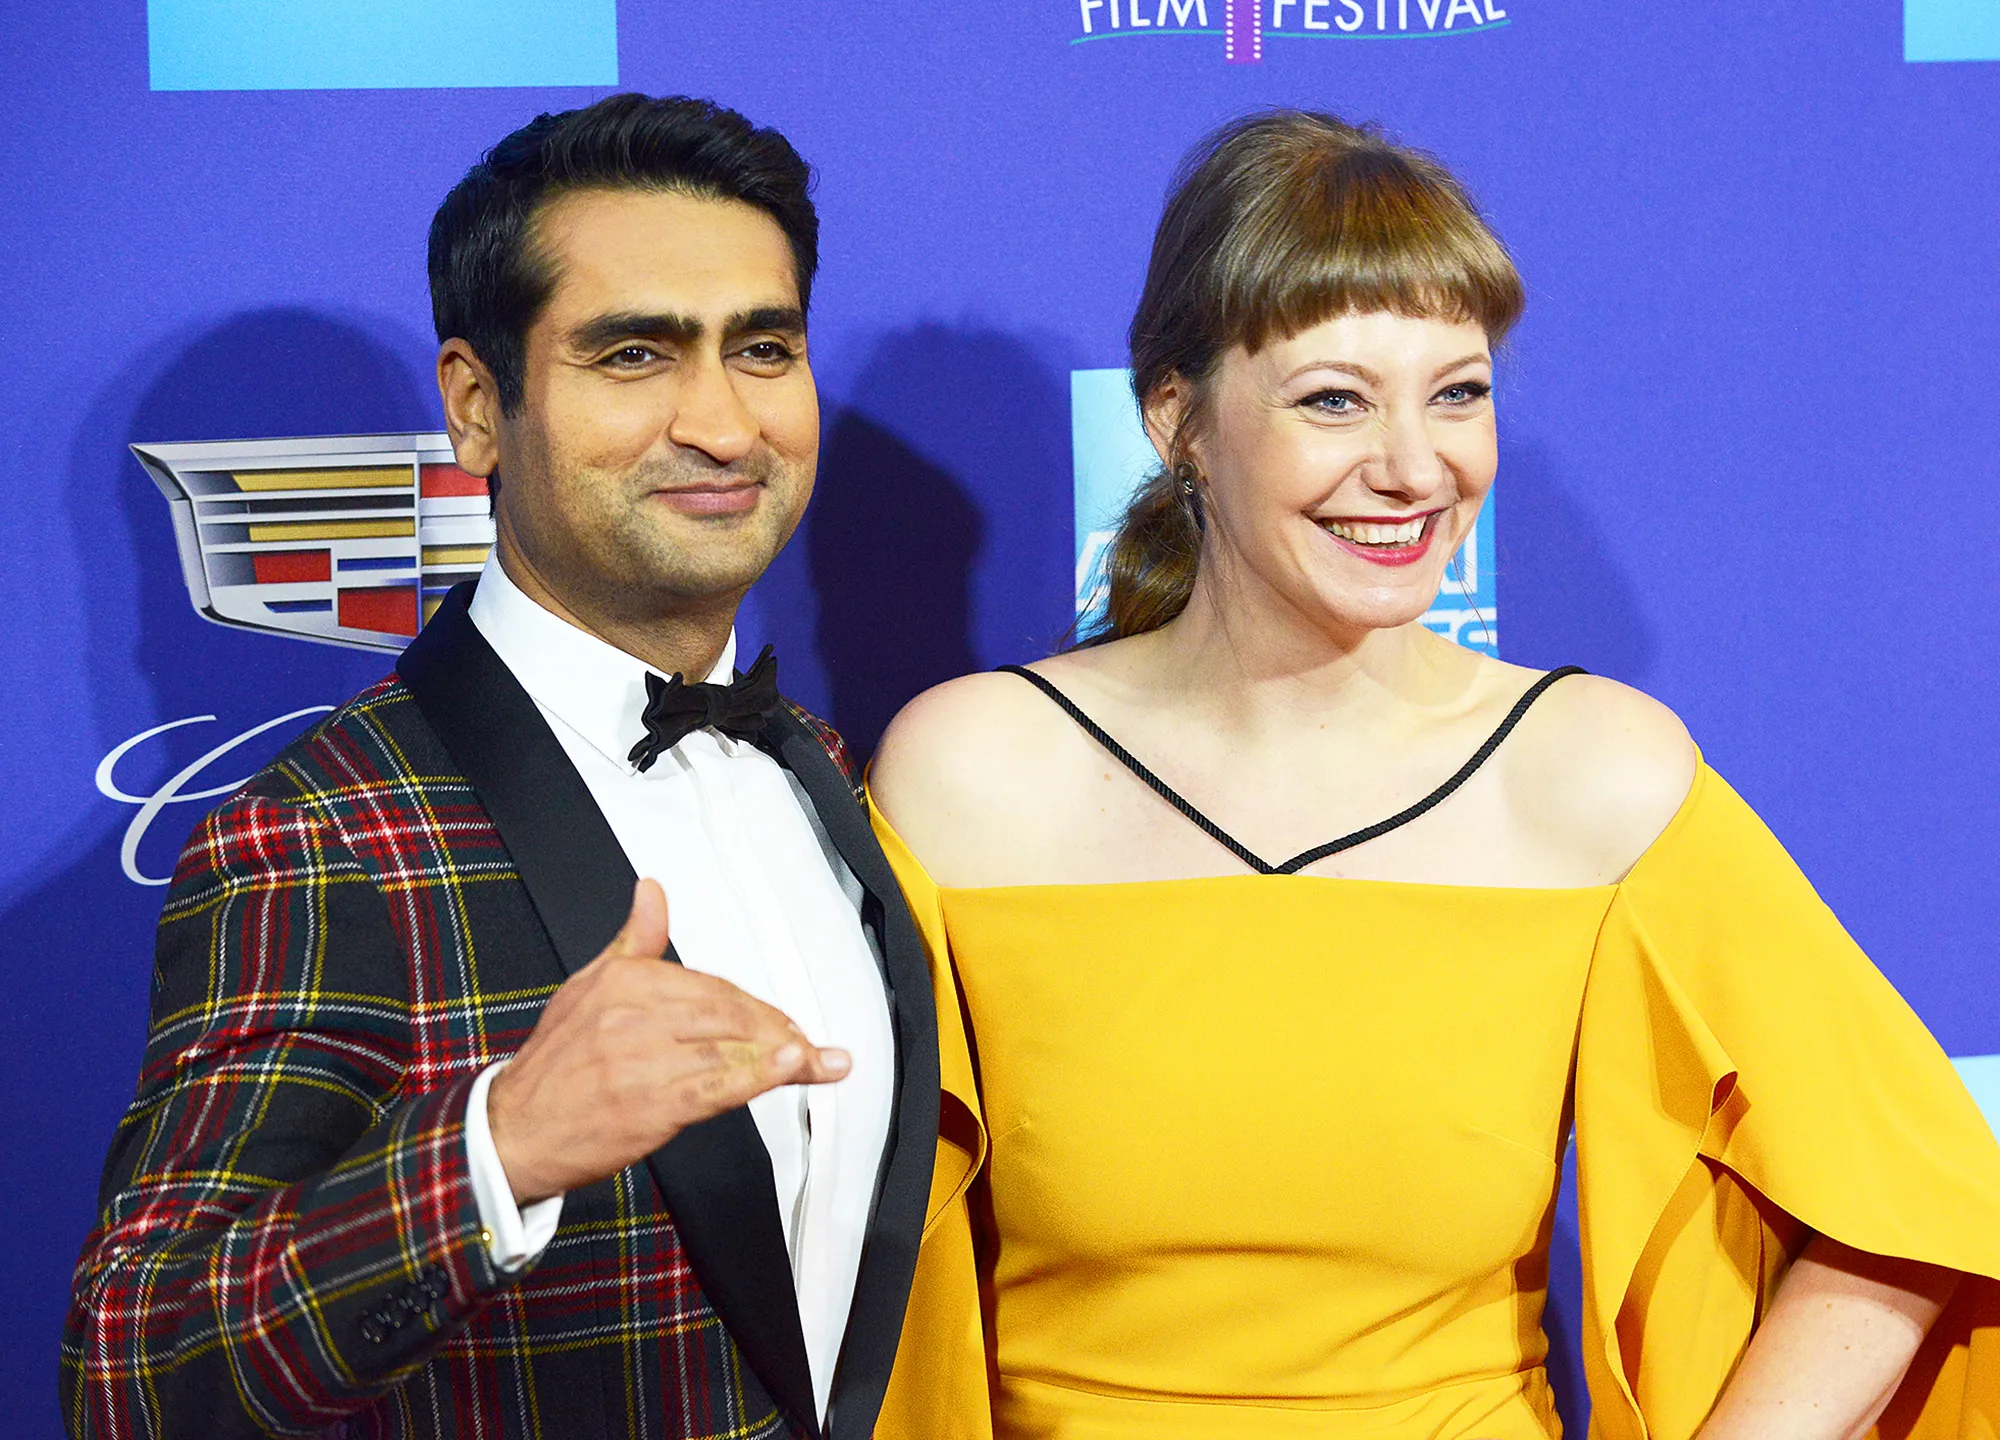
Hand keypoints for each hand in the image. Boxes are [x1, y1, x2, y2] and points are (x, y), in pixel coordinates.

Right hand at [487, 878, 848, 1203]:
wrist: (514, 1132)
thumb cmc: (555, 1066)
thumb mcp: (588, 987)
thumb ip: (635, 940)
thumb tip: (653, 892)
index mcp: (624, 980)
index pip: (710, 985)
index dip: (753, 1006)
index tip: (781, 1022)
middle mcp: (634, 1014)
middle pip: (728, 1012)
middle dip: (775, 1029)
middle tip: (806, 1046)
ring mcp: (642, 1060)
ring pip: (730, 1046)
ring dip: (785, 1054)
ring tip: (820, 1060)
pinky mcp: (651, 1105)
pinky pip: (717, 1085)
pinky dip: (761, 1075)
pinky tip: (794, 1066)